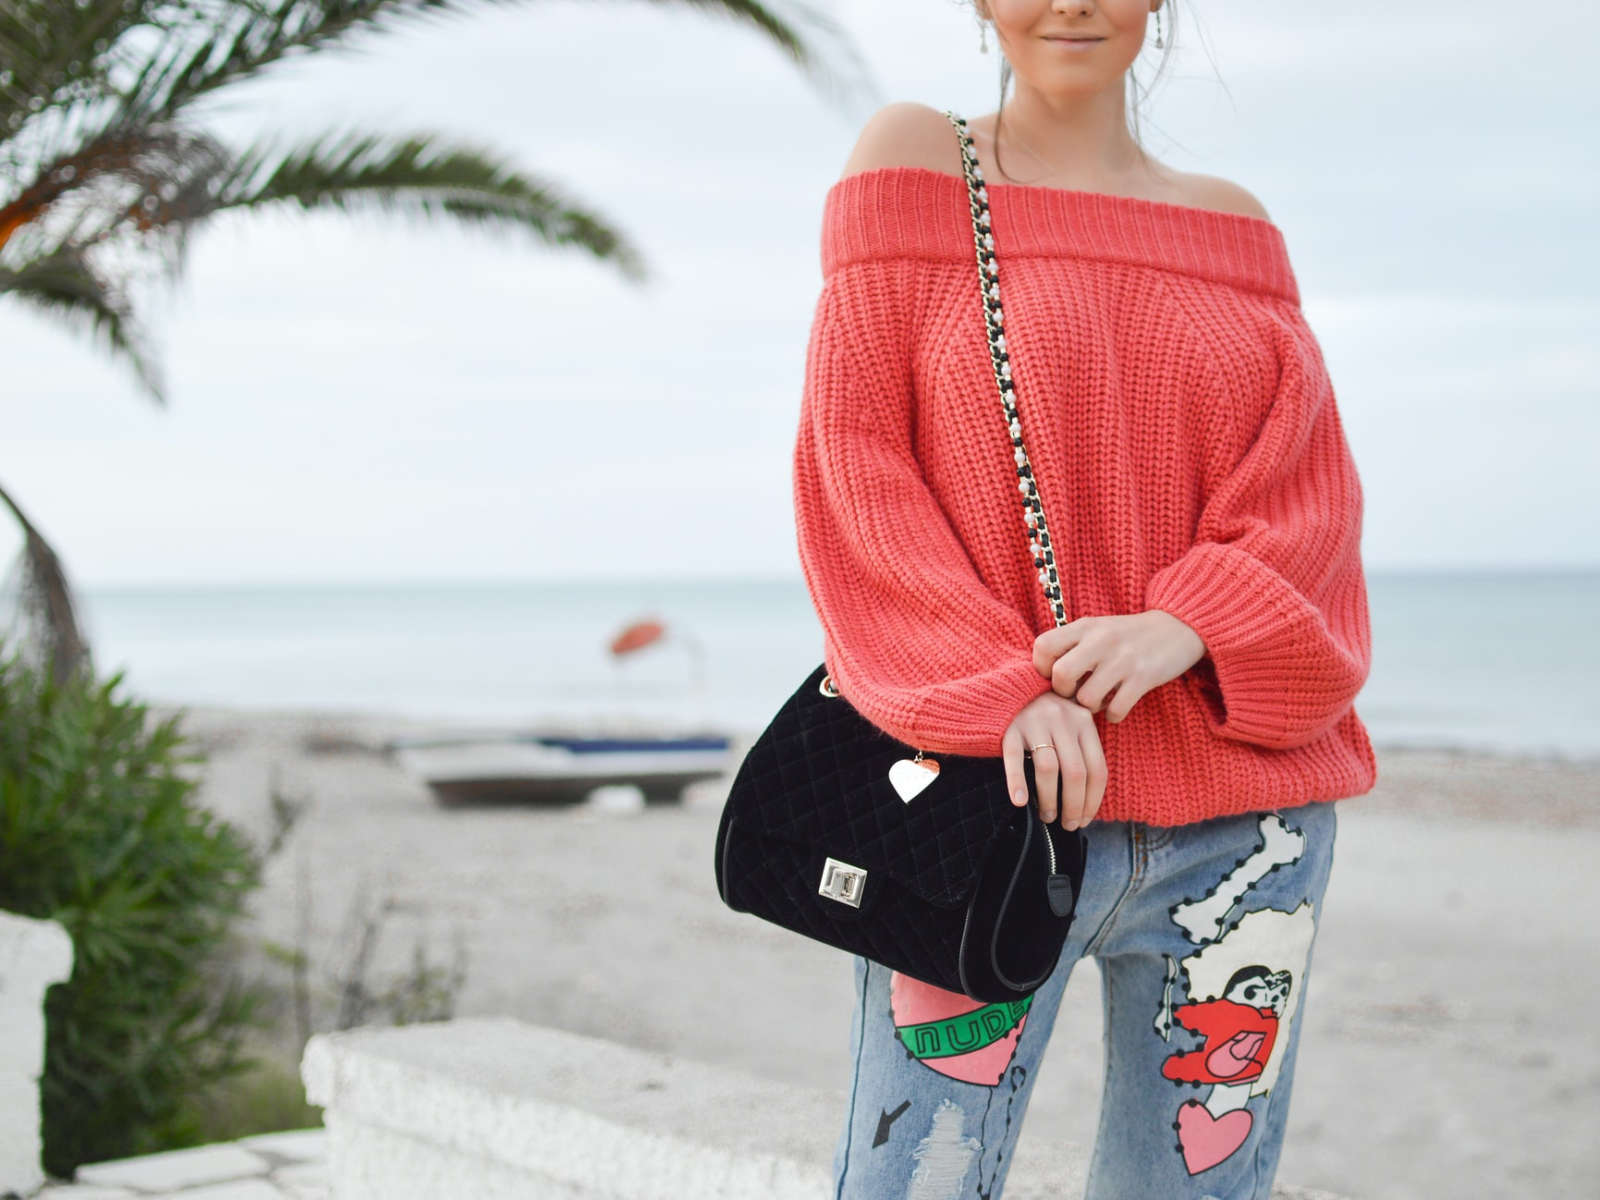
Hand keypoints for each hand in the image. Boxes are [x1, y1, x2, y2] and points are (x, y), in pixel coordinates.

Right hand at [1000, 692, 1106, 830]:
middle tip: (1068, 825)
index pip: (1097, 768)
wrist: (1011, 685)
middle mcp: (1062, 719)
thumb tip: (1087, 800)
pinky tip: (1019, 801)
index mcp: (1084, 721)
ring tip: (1047, 816)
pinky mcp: (1010, 726)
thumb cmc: (1045, 714)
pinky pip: (1014, 757)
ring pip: (1048, 769)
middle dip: (1074, 805)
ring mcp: (1035, 721)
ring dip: (1049, 799)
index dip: (1093, 800)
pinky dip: (1017, 782)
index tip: (1085, 819)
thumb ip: (1081, 749)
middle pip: (1075, 772)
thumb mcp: (1071, 722)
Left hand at [1033, 611, 1206, 722]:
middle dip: (1064, 692)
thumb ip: (1071, 645)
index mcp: (1085, 626)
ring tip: (1100, 698)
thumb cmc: (1127, 635)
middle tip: (1075, 691)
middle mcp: (1101, 640)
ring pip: (1086, 699)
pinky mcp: (1143, 677)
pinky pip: (1114, 710)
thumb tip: (1042, 675)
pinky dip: (1113, 714)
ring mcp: (1122, 659)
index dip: (1042, 667)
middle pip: (1061, 675)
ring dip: (1090, 706)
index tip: (1054, 674)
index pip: (1043, 646)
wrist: (1177, 628)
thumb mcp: (1096, 629)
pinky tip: (1118, 705)